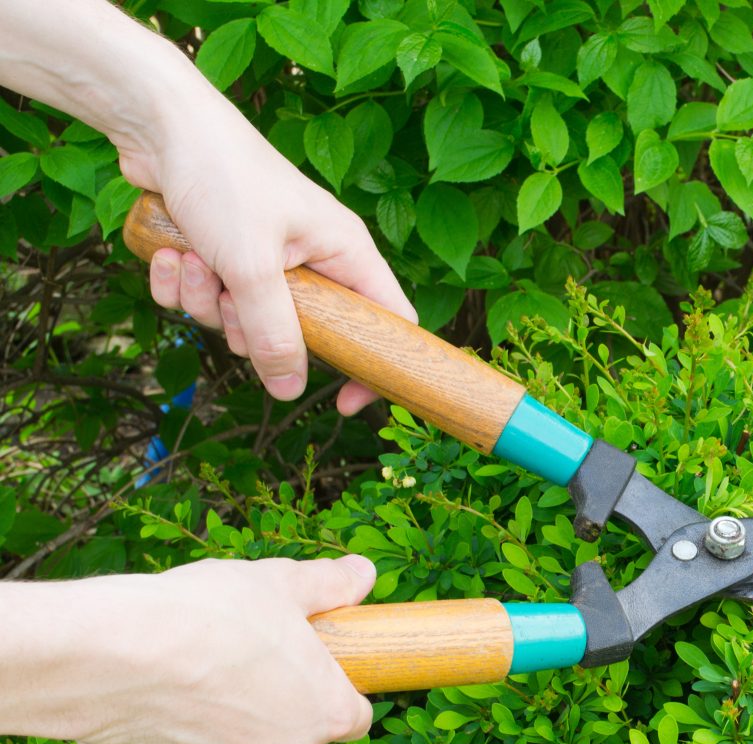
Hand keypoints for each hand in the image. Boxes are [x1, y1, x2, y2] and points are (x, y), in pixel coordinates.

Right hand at [67, 556, 376, 743]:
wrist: (109, 654)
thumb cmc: (207, 616)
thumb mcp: (280, 583)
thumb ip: (330, 585)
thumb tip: (362, 575)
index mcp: (326, 716)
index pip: (355, 718)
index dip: (337, 690)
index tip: (314, 667)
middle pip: (296, 737)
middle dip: (279, 706)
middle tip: (247, 659)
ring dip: (229, 723)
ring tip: (197, 671)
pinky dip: (181, 733)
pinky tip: (159, 694)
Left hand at [122, 96, 416, 413]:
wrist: (157, 123)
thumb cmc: (223, 177)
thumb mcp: (253, 265)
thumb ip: (274, 332)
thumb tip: (292, 392)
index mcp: (345, 252)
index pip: (387, 323)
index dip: (373, 367)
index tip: (343, 403)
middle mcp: (312, 257)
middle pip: (299, 332)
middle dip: (249, 327)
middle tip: (228, 298)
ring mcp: (265, 257)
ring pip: (241, 319)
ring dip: (204, 302)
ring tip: (190, 259)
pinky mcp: (221, 253)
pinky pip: (205, 299)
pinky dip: (179, 285)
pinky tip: (166, 253)